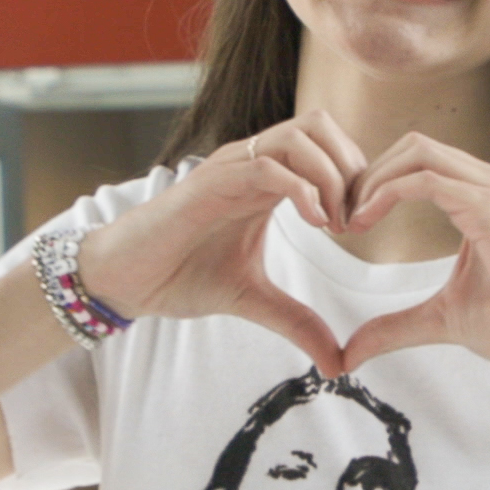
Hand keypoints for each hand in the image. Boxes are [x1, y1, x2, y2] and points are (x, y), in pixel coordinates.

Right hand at [71, 114, 363, 372]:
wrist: (126, 279)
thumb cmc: (181, 275)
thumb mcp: (253, 300)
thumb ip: (298, 322)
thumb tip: (337, 364)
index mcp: (265, 179)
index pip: (327, 145)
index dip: (356, 177)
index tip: (363, 224)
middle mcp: (251, 162)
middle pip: (321, 125)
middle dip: (352, 167)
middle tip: (357, 219)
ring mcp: (231, 167)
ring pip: (300, 135)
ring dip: (332, 175)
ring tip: (336, 223)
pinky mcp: (212, 182)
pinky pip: (269, 164)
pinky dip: (303, 187)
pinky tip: (315, 223)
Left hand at [333, 134, 489, 376]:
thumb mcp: (438, 319)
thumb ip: (393, 326)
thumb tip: (350, 352)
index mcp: (483, 197)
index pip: (420, 161)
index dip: (377, 182)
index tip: (349, 220)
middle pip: (415, 146)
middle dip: (369, 174)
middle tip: (341, 215)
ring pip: (417, 153)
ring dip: (372, 180)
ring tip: (349, 219)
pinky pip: (424, 180)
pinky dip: (385, 194)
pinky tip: (363, 222)